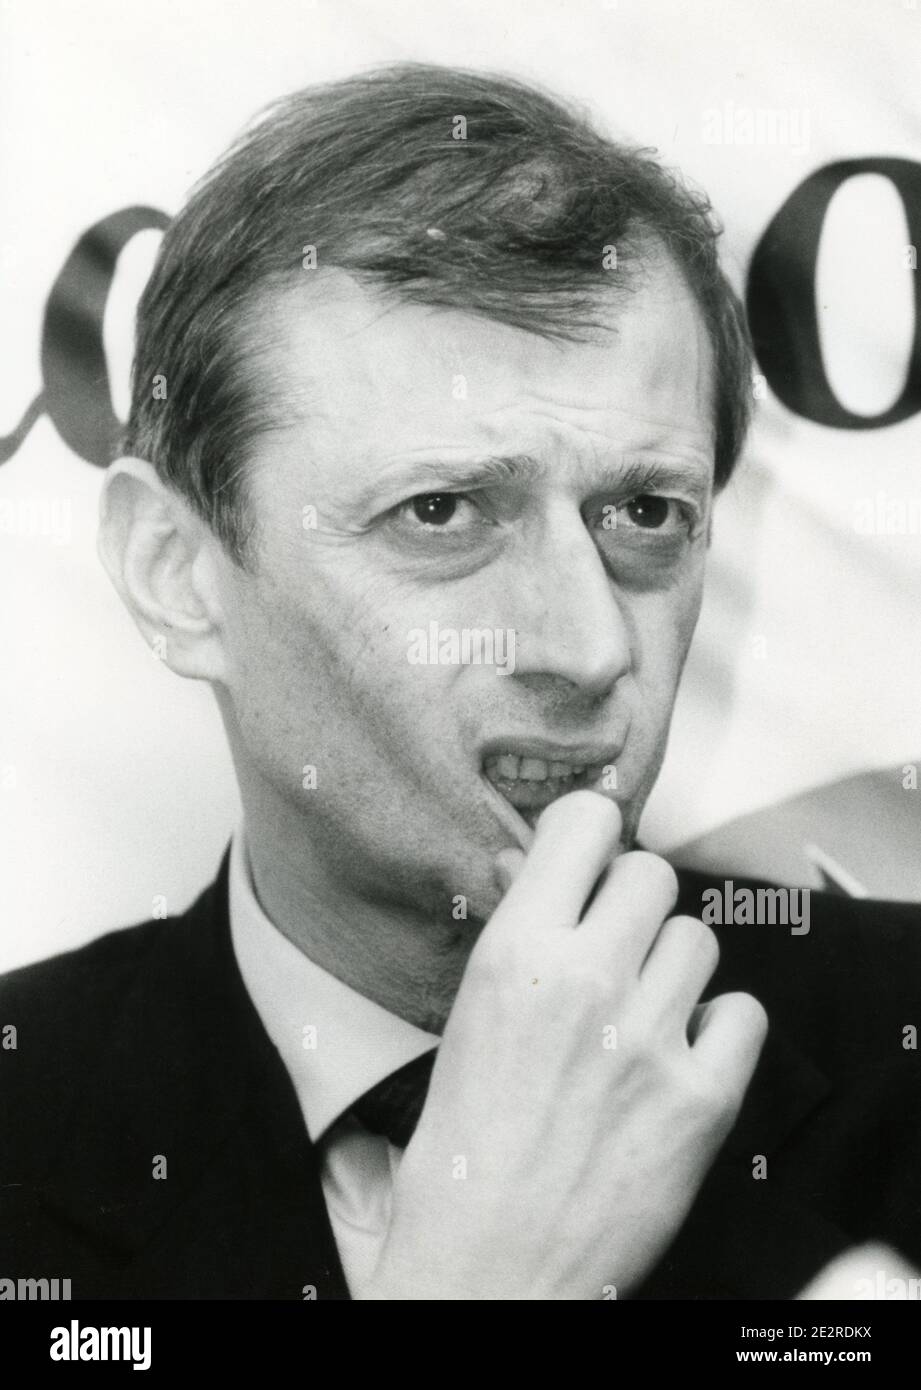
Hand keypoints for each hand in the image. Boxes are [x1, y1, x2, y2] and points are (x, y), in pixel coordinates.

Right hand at [361, 790, 766, 1299]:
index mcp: (517, 952)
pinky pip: (743, 1014)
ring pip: (698, 941)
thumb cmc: (464, 1144)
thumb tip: (526, 861)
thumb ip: (513, 928)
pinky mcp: (703, 1100)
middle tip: (613, 953)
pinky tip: (678, 1060)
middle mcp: (588, 981)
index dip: (592, 838)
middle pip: (654, 874)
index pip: (588, 822)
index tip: (590, 863)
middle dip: (634, 907)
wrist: (491, 1263)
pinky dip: (717, 1033)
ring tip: (639, 1020)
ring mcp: (651, 1040)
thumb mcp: (470, 1018)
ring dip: (672, 971)